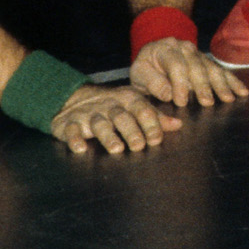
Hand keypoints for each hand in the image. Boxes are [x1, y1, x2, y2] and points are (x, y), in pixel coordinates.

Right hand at [50, 82, 182, 153]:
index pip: (142, 109)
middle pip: (121, 117)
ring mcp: (89, 114)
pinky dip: (74, 138)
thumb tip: (178, 125)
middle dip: (131, 131)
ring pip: (99, 123)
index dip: (150, 123)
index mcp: (128, 100)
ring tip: (116, 149)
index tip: (157, 139)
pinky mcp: (70, 123)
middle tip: (138, 145)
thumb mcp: (135, 107)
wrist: (75, 100)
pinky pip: (71, 129)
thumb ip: (155, 117)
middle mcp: (110, 106)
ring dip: (107, 136)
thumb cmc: (114, 108)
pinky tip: (80, 148)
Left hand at [131, 37, 247, 106]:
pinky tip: (242, 91)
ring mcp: (198, 53)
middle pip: (197, 66)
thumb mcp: (139, 74)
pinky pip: (222, 71)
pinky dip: (233, 82)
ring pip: (212, 68)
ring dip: (221, 85)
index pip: (176, 65)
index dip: (179, 84)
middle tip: (207, 102)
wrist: (152, 58)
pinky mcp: (208, 62)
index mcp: (164, 49)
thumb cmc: (145, 70)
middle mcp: (184, 47)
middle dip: (203, 86)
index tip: (180, 102)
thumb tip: (169, 94)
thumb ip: (152, 82)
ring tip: (228, 99)